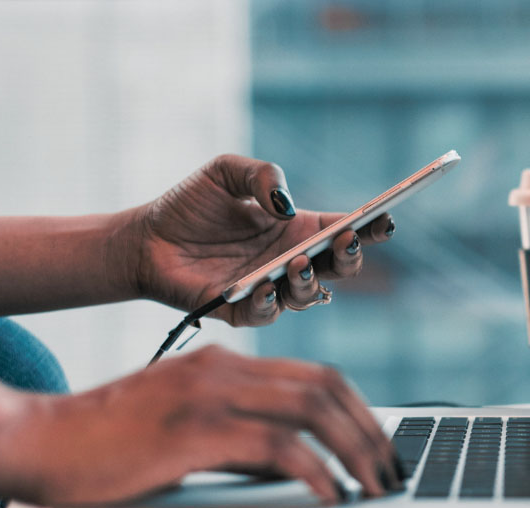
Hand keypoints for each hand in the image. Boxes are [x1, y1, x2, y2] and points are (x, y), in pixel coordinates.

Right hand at [0, 346, 401, 505]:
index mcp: (225, 363)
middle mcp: (223, 369)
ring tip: (374, 485)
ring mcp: (208, 395)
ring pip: (311, 410)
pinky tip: (330, 494)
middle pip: (326, 386)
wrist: (38, 440)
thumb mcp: (188, 429)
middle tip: (391, 470)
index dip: (360, 410)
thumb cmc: (110, 443)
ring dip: (355, 450)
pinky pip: (275, 446)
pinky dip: (314, 470)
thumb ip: (242, 438)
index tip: (381, 446)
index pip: (317, 375)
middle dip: (370, 431)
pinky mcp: (192, 430)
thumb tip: (298, 466)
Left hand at [127, 154, 395, 325]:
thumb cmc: (190, 205)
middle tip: (345, 241)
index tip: (385, 219)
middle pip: (339, 268)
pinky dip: (269, 302)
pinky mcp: (241, 311)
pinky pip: (266, 314)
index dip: (370, 227)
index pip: (345, 230)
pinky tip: (264, 285)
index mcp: (298, 229)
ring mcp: (270, 289)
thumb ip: (261, 175)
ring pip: (309, 296)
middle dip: (350, 257)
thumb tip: (285, 205)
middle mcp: (291, 261)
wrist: (144, 239)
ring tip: (298, 263)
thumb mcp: (225, 172)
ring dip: (309, 282)